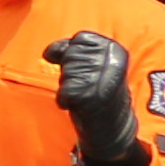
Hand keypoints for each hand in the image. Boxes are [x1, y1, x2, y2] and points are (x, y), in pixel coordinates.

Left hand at [41, 29, 141, 165]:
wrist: (114, 127)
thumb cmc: (100, 90)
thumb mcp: (94, 63)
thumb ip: (72, 50)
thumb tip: (48, 52)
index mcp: (116, 50)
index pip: (81, 38)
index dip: (75, 53)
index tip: (89, 68)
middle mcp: (112, 62)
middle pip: (70, 54)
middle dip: (72, 70)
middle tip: (89, 84)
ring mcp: (101, 79)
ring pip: (65, 72)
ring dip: (70, 85)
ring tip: (87, 94)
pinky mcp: (88, 97)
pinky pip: (63, 92)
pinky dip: (66, 100)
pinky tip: (81, 105)